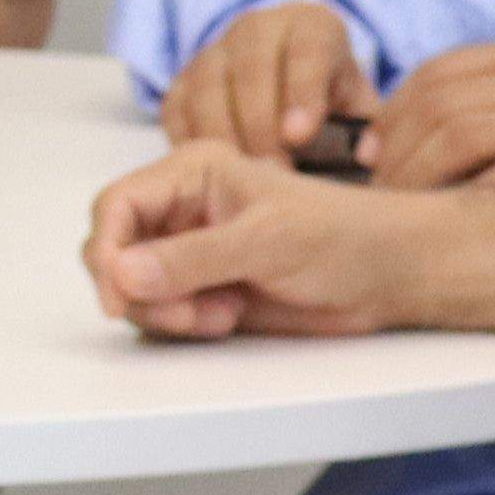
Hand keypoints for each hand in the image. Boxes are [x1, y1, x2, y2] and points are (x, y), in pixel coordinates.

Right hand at [84, 143, 494, 341]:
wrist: (388, 273)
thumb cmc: (344, 237)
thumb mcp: (267, 241)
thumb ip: (193, 256)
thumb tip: (124, 271)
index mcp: (194, 171)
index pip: (117, 204)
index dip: (106, 249)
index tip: (119, 294)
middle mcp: (185, 207)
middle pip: (114, 249)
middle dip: (136, 289)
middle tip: (183, 315)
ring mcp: (192, 250)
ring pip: (133, 287)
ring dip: (163, 311)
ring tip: (218, 314)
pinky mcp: (204, 287)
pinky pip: (161, 311)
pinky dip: (181, 323)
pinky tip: (227, 317)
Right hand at [160, 0, 377, 155]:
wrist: (285, 69)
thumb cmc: (326, 93)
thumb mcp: (356, 103)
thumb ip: (363, 128)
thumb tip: (364, 155)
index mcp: (310, 26)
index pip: (306, 51)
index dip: (301, 92)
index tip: (299, 136)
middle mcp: (257, 29)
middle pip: (251, 68)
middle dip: (260, 123)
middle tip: (274, 170)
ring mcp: (213, 52)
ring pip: (207, 86)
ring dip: (224, 134)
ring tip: (243, 175)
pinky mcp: (182, 81)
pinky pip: (177, 109)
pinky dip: (189, 140)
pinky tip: (211, 170)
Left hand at [364, 36, 494, 190]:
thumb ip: (494, 91)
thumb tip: (406, 126)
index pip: (437, 72)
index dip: (393, 113)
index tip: (371, 148)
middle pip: (439, 104)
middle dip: (395, 148)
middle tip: (376, 184)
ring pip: (459, 135)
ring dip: (416, 173)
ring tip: (401, 205)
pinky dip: (461, 197)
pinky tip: (445, 217)